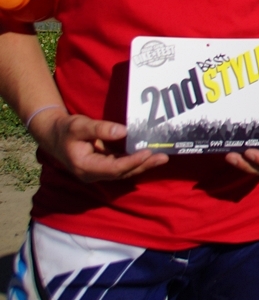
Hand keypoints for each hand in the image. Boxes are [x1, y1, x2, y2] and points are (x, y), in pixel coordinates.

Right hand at [31, 109, 167, 182]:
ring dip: (143, 165)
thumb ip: (100, 128)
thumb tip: (123, 131)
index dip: (131, 162)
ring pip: (124, 171)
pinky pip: (123, 165)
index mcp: (85, 166)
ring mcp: (99, 171)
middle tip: (163, 157)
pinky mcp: (104, 165)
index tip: (147, 153)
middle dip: (143, 165)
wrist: (54, 134)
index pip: (113, 168)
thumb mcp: (79, 125)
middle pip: (122, 172)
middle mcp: (93, 173)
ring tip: (162, 157)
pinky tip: (150, 155)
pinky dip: (136, 161)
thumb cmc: (66, 129)